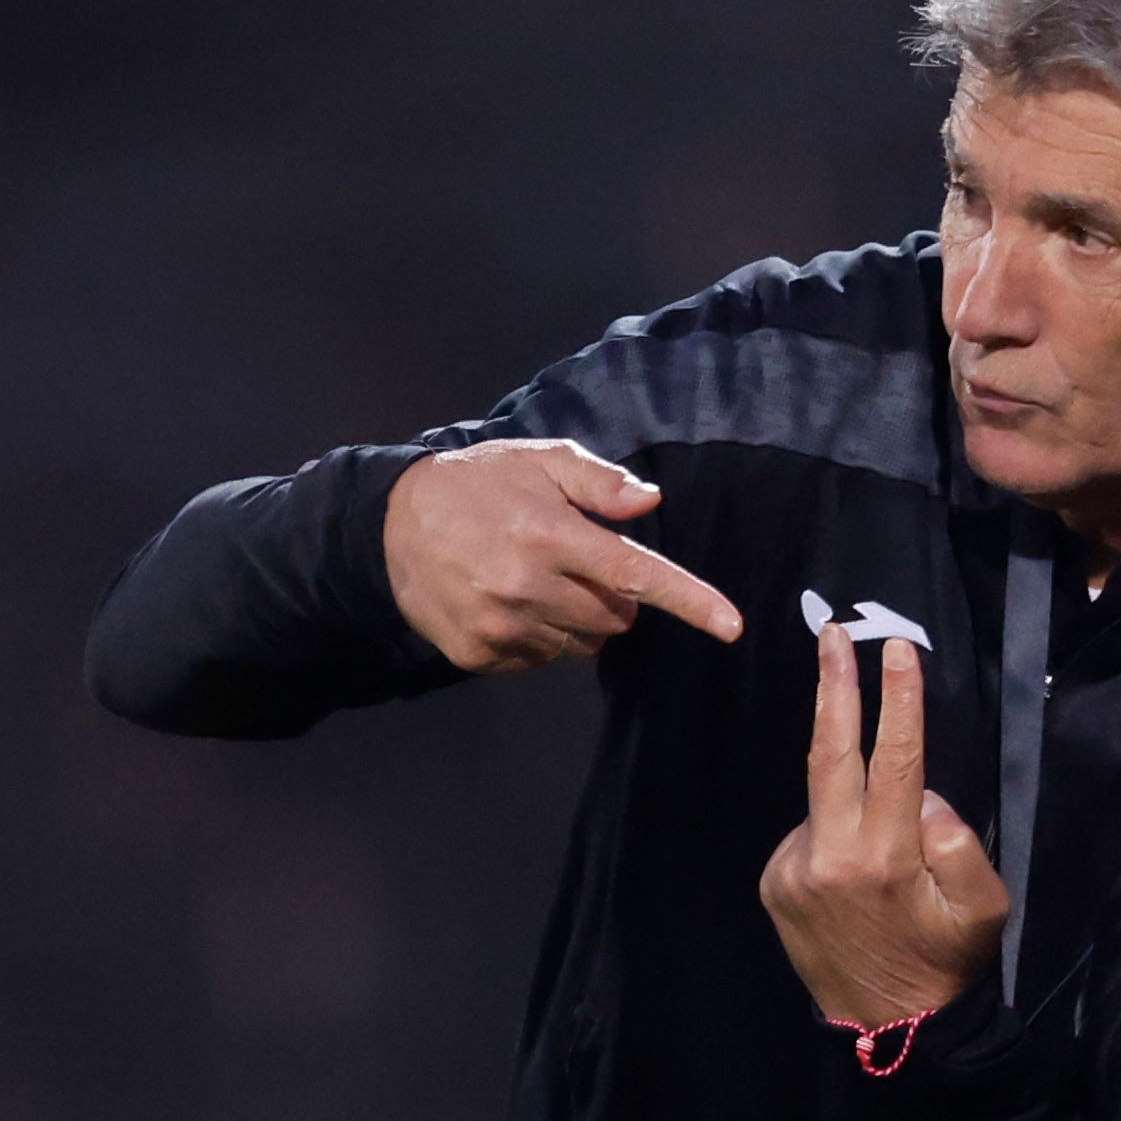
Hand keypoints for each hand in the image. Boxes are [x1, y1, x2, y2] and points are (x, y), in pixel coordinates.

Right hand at [383, 438, 743, 671]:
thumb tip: (650, 502)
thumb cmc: (478, 484)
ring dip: (578, 619)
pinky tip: (510, 602)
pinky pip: (539, 660)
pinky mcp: (478, 654)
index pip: (637, 575)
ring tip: (538, 580)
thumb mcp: (538, 461)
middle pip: (616, 618)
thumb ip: (598, 481)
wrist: (388, 525)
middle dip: (615, 597)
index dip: (691, 602)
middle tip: (578, 565)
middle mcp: (528, 585)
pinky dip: (539, 638)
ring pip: (580, 644)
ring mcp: (501, 625)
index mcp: (551, 534)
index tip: (732, 626)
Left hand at [760, 627, 1010, 1027]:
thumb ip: (958, 842)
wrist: (889, 1028)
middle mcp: (828, 856)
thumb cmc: (946, 960)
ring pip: (828, 801)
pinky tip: (855, 874)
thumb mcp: (983, 908)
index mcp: (885, 858)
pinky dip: (836, 832)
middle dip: (833, 687)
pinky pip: (811, 832)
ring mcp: (792, 869)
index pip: (894, 760)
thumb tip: (922, 794)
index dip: (897, 700)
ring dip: (853, 799)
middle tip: (833, 633)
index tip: (898, 650)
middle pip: (828, 753)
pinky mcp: (773, 882)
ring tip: (882, 859)